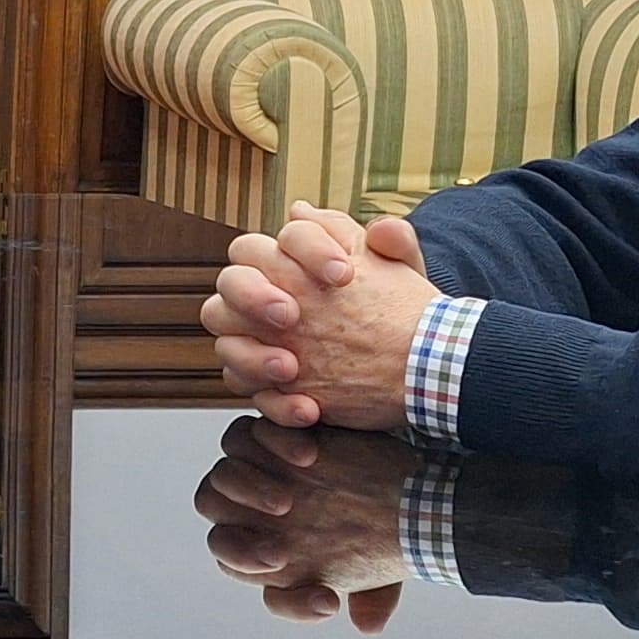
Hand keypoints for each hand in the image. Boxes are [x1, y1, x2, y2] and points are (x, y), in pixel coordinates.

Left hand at [194, 416, 418, 630]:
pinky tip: (311, 455)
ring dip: (246, 487)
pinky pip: (247, 434)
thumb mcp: (383, 572)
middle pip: (213, 516)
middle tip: (280, 548)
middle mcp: (244, 507)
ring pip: (221, 475)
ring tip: (290, 500)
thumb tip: (369, 626)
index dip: (249, 564)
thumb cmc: (384, 532)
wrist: (408, 479)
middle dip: (238, 536)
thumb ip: (371, 598)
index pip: (230, 558)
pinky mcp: (269, 430)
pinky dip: (273, 442)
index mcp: (258, 546)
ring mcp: (252, 465)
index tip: (284, 564)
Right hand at [203, 204, 438, 431]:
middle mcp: (269, 296)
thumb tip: (381, 230)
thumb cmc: (397, 310)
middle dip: (253, 295)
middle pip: (231, 281)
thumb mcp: (404, 276)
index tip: (343, 274)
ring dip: (252, 356)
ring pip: (226, 342)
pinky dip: (278, 404)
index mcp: (298, 260)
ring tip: (290, 368)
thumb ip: (397, 244)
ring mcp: (263, 342)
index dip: (307, 249)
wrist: (412, 362)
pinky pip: (252, 394)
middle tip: (290, 315)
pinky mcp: (268, 384)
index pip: (284, 238)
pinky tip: (309, 408)